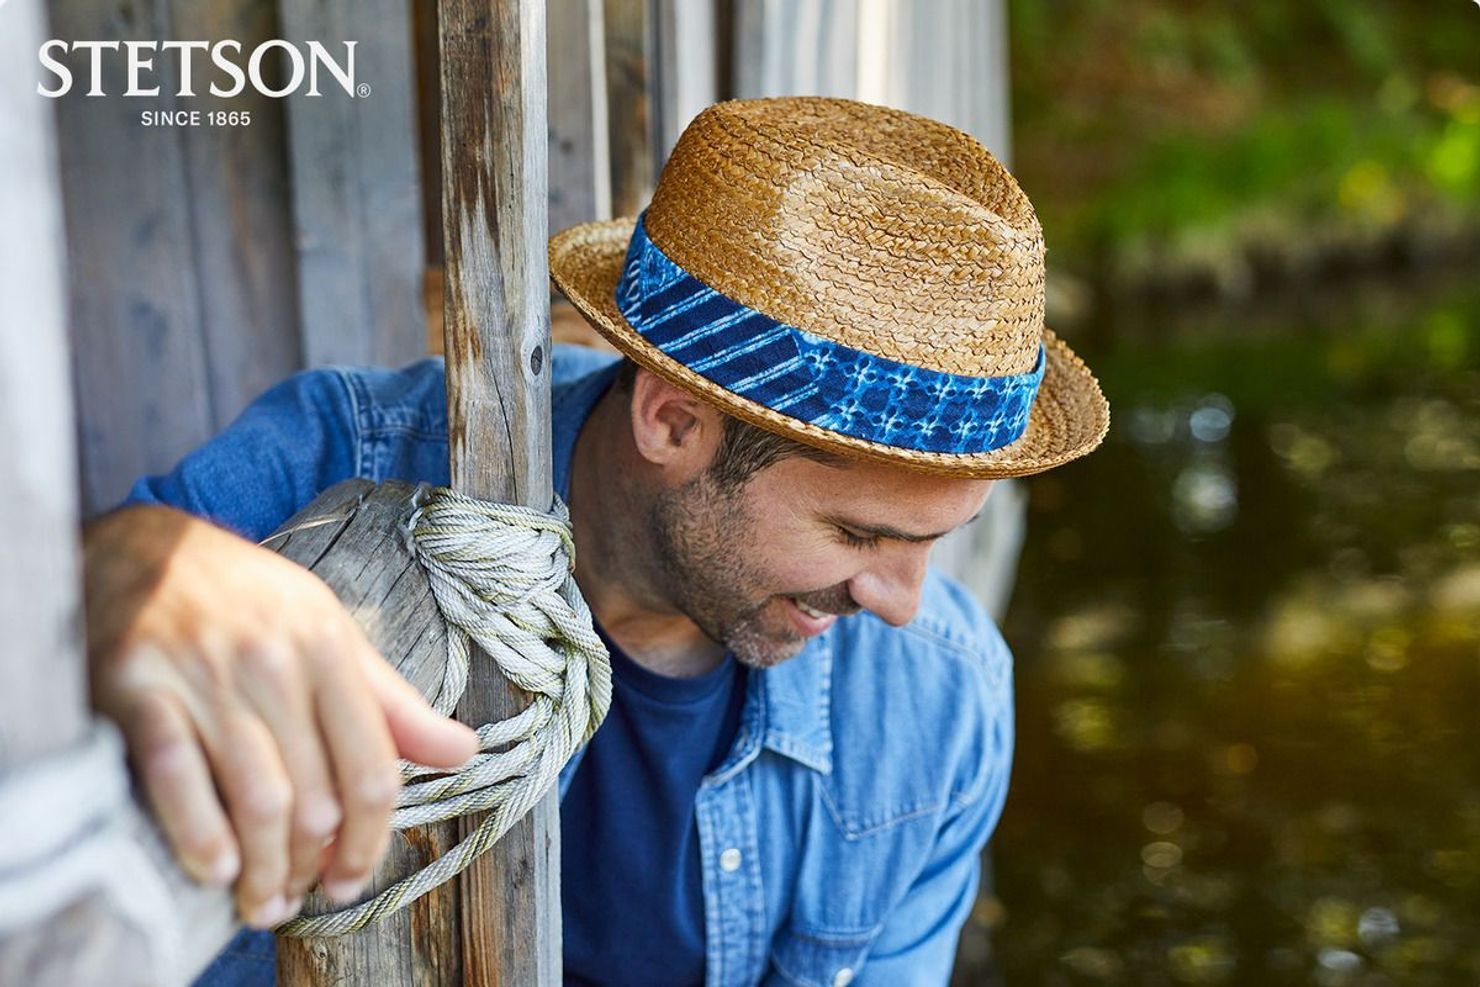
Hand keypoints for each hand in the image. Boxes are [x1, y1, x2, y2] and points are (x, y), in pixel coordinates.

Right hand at [83, 505, 478, 927]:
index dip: (369, 839)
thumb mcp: (330, 635)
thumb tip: (464, 752)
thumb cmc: (249, 602)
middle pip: (317, 795)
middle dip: (312, 864)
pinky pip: (177, 777)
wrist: (142, 548)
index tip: (353, 878)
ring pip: (258, 797)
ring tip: (262, 902)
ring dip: (265, 868)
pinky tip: (216, 870)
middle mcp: (274, 660)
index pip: (371, 767)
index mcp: (329, 647)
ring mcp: (205, 674)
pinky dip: (200, 835)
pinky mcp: (136, 684)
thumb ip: (390, 703)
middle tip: (299, 897)